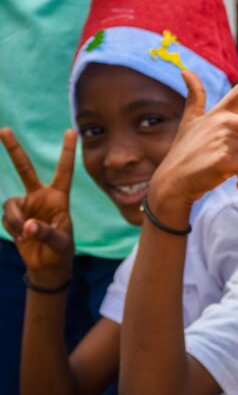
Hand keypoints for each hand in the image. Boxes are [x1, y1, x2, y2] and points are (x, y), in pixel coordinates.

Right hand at [1, 127, 75, 281]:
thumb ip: (46, 233)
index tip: (72, 132)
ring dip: (16, 220)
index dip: (67, 152)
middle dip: (14, 149)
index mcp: (59, 198)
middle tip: (4, 129)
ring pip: (10, 204)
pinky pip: (7, 217)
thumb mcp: (60, 243)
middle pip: (25, 168)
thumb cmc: (61, 251)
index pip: (64, 171)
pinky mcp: (14, 215)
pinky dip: (13, 227)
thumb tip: (28, 226)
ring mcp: (25, 204)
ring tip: (26, 233)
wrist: (47, 265)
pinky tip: (22, 236)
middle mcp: (40, 196)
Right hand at [146, 55, 237, 222]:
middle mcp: (225, 123)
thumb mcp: (190, 122)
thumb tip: (185, 70)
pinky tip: (234, 182)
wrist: (173, 181)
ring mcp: (226, 140)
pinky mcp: (226, 159)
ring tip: (232, 169)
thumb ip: (194, 97)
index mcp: (221, 113)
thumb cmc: (185, 152)